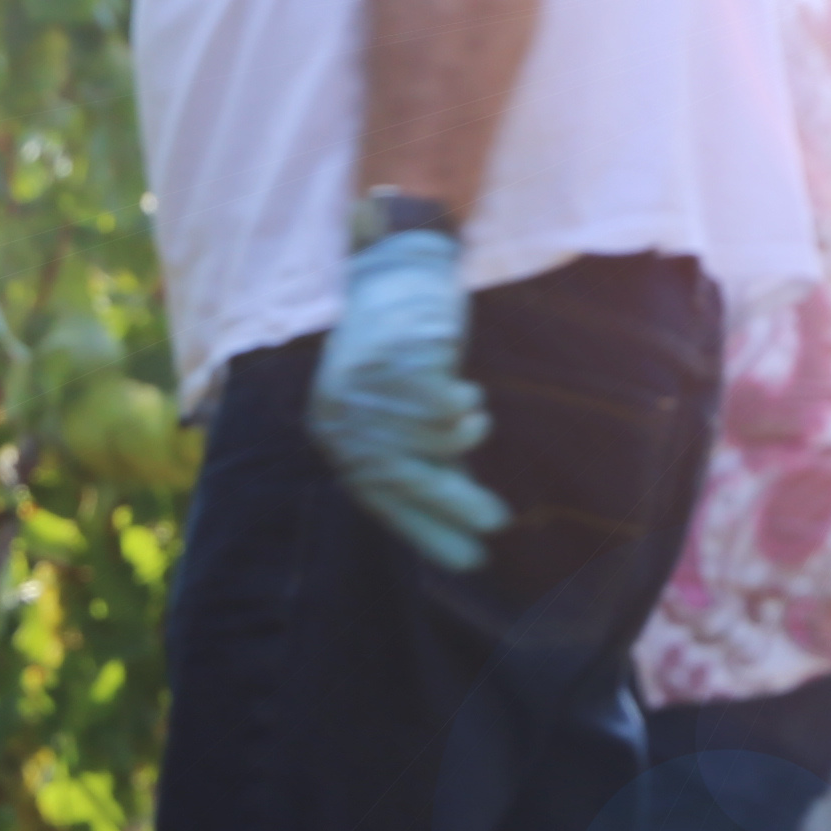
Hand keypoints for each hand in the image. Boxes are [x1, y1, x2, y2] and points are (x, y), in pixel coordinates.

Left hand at [309, 226, 504, 568]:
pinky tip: (466, 396)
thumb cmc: (399, 351)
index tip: (469, 560)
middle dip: (454, 505)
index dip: (427, 532)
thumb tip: (459, 519)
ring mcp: (366, 384)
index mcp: (334, 434)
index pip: (381, 499)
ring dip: (465, 437)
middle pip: (405, 478)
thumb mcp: (395, 413)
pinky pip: (444, 406)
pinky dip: (464, 407)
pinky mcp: (397, 355)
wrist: (394, 269)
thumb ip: (417, 458)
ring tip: (475, 423)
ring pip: (431, 440)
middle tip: (497, 525)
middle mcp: (342, 413)